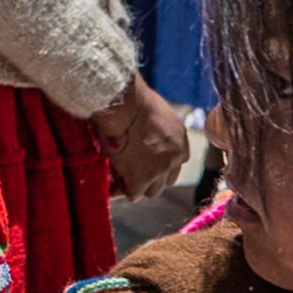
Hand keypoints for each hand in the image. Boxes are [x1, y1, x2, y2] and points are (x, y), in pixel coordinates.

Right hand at [92, 73, 189, 199]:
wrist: (123, 103)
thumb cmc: (130, 99)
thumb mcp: (152, 111)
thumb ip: (151, 127)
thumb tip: (136, 131)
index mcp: (179, 138)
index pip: (176, 162)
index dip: (160, 165)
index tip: (145, 162)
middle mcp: (175, 156)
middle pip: (166, 180)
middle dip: (150, 179)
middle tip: (131, 173)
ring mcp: (159, 169)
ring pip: (151, 191)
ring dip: (137, 186)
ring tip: (119, 178)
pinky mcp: (141, 178)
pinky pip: (133, 194)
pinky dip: (123, 189)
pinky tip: (113, 183)